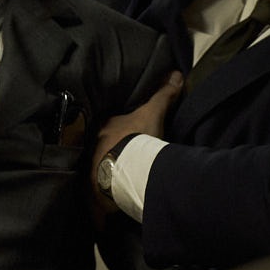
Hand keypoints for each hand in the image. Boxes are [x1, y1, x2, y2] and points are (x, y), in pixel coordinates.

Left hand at [91, 71, 182, 209]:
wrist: (128, 170)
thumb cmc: (137, 138)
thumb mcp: (152, 114)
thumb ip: (162, 96)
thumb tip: (175, 74)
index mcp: (105, 127)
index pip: (111, 124)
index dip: (121, 127)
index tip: (130, 133)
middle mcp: (94, 145)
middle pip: (104, 145)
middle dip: (113, 149)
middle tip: (127, 155)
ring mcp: (93, 167)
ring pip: (102, 165)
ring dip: (110, 169)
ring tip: (123, 175)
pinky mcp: (96, 187)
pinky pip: (100, 188)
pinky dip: (107, 190)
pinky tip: (114, 195)